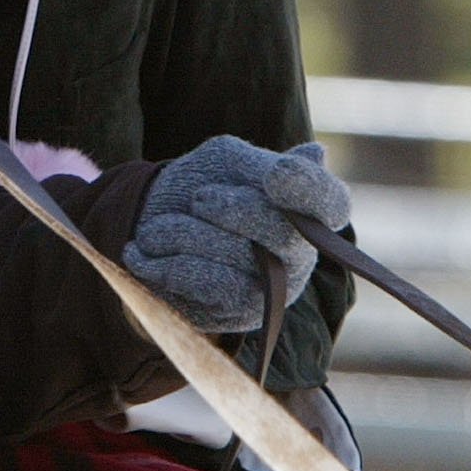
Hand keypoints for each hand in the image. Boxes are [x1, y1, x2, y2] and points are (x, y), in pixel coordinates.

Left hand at [120, 137, 348, 333]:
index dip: (309, 190)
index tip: (275, 176)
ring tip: (153, 230)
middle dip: (233, 210)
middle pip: (283, 232)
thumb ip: (261, 164)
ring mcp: (270, 290)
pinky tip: (140, 254)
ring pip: (236, 257)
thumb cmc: (198, 186)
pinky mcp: (234, 314)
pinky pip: (206, 286)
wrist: (147, 229)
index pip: (330, 202)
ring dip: (182, 234)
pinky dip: (165, 265)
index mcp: (303, 210)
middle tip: (198, 198)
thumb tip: (316, 155)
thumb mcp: (225, 162)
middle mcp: (297, 254)